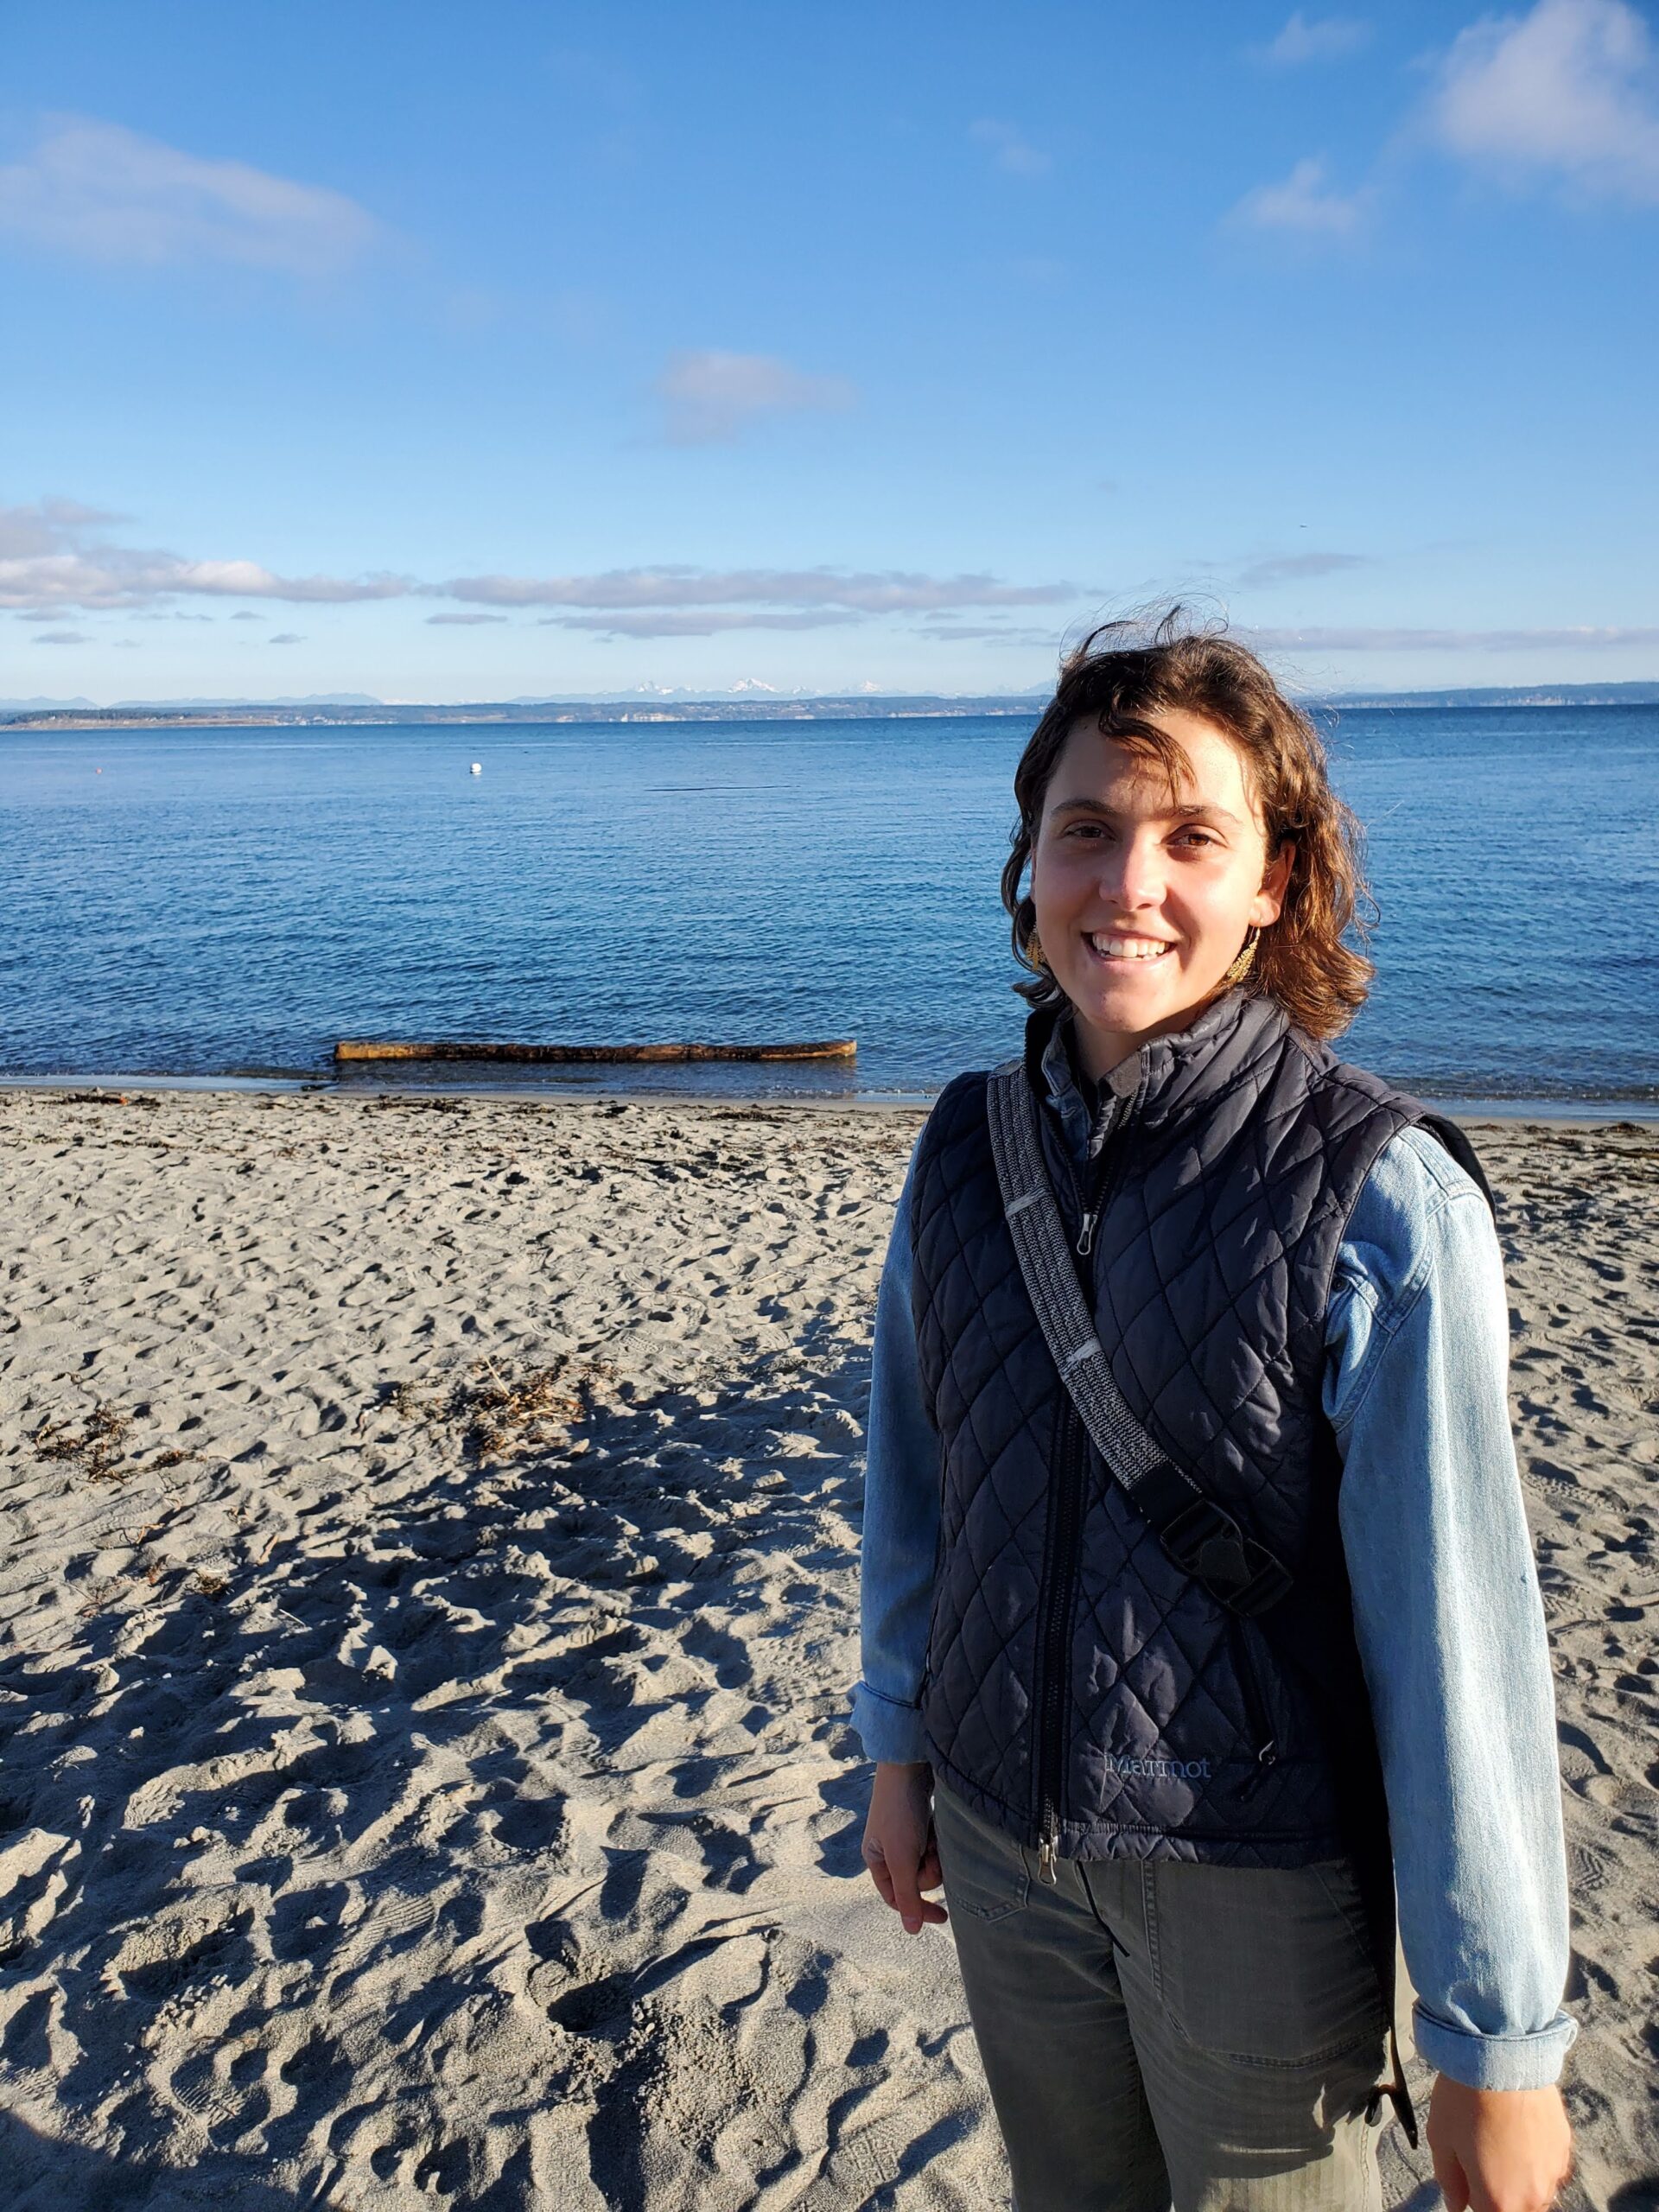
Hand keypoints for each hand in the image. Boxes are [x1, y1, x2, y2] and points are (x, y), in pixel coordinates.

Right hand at [861, 1760, 947, 1934]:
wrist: (910, 1764)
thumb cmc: (901, 1811)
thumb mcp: (902, 1857)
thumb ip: (907, 1894)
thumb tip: (911, 1931)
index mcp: (874, 1859)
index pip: (895, 1897)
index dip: (917, 1909)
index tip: (944, 1916)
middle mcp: (888, 1849)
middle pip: (916, 1880)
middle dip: (927, 1870)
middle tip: (930, 1852)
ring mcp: (905, 1834)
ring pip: (927, 1862)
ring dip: (935, 1853)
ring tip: (934, 1835)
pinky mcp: (920, 1821)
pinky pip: (934, 1845)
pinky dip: (939, 1840)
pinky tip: (937, 1825)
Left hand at [1428, 2076, 1572, 2211]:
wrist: (1502, 2056)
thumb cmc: (1465, 2100)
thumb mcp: (1442, 2140)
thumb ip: (1449, 2181)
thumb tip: (1456, 2205)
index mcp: (1500, 2203)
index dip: (1472, 2195)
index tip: (1466, 2174)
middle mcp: (1534, 2197)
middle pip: (1516, 2208)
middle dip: (1498, 2191)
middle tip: (1480, 2154)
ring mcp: (1554, 2172)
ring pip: (1535, 2190)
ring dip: (1519, 2177)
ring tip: (1500, 2138)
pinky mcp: (1565, 2147)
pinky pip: (1549, 2165)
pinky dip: (1534, 2156)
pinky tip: (1519, 2128)